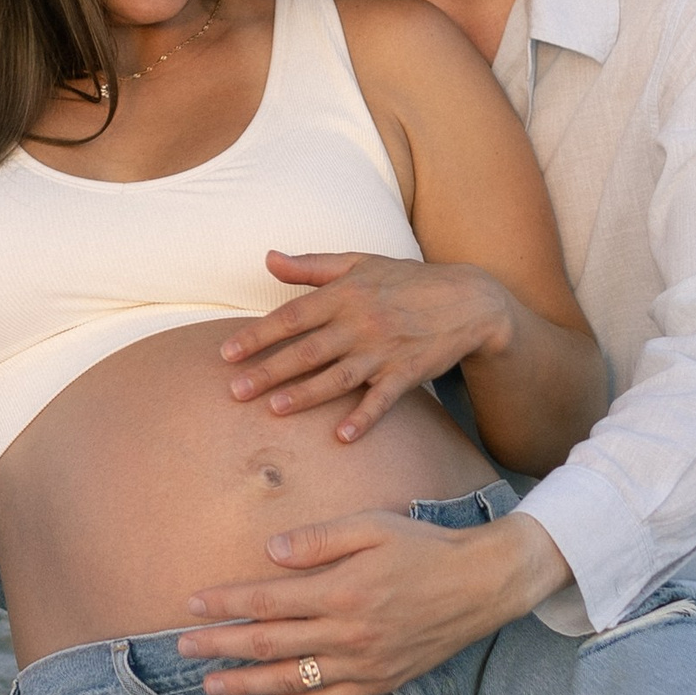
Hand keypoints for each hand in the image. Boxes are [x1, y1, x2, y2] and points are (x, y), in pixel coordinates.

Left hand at [177, 506, 568, 694]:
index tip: (193, 605)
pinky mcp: (379, 682)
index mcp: (342, 591)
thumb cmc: (424, 548)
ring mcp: (364, 664)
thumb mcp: (374, 526)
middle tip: (183, 648)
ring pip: (291, 681)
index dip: (226, 605)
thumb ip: (320, 539)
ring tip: (209, 686)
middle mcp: (348, 633)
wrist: (481, 586)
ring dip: (245, 684)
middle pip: (269, 644)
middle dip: (221, 646)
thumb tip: (270, 552)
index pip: (267, 602)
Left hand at [219, 252, 511, 442]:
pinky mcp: (408, 373)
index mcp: (345, 294)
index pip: (292, 316)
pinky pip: (382, 399)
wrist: (469, 299)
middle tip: (235, 390)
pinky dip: (364, 417)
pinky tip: (342, 436)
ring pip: (338, 376)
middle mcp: (361, 322)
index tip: (227, 353)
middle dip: (269, 371)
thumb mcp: (359, 262)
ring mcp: (385, 350)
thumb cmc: (407, 280)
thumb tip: (268, 258)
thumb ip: (311, 265)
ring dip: (305, 394)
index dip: (258, 335)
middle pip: (308, 350)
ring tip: (274, 409)